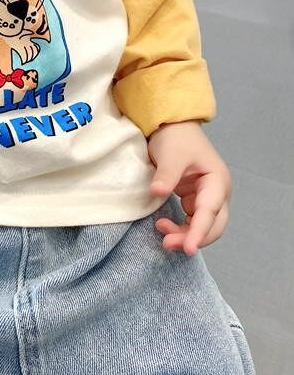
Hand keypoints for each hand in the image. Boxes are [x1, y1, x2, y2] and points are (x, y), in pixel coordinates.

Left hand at [147, 120, 231, 255]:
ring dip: (186, 235)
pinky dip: (181, 228)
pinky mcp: (195, 200)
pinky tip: (164, 225)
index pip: (210, 212)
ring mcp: (207, 197)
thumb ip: (166, 174)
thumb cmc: (176, 137)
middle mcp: (217, 193)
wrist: (172, 126)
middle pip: (213, 226)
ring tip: (162, 232)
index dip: (199, 232)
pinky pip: (192, 221)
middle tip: (167, 243)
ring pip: (203, 226)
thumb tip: (157, 193)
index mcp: (217, 181)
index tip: (188, 248)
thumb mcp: (171, 154)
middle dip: (193, 238)